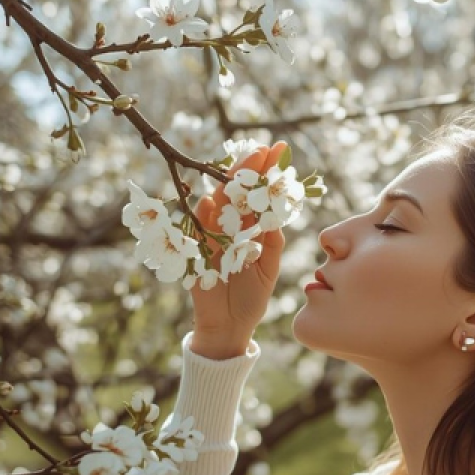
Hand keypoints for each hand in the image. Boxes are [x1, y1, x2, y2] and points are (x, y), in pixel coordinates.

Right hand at [188, 141, 288, 355]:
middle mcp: (229, 227)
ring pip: (217, 204)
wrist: (230, 325)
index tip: (279, 150)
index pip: (258, 194)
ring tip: (241, 166)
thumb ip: (272, 243)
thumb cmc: (251, 297)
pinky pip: (196, 231)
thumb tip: (277, 218)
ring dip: (228, 185)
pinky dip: (202, 216)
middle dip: (249, 169)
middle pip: (237, 192)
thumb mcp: (268, 268)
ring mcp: (210, 237)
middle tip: (262, 148)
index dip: (267, 172)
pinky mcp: (195, 253)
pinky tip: (210, 201)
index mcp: (249, 228)